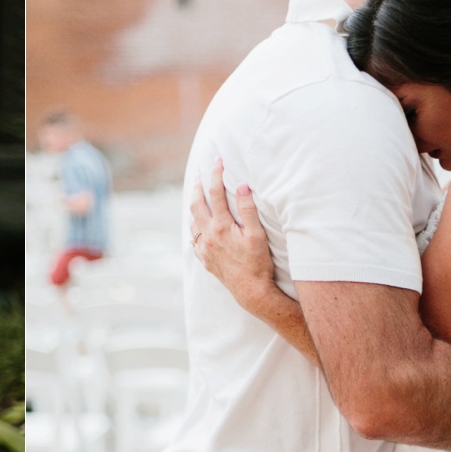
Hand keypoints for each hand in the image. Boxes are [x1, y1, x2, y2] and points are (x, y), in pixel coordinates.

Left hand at [190, 160, 278, 307]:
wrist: (250, 291)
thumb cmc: (257, 263)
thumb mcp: (257, 235)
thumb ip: (248, 210)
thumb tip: (242, 186)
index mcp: (220, 226)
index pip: (215, 193)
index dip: (216, 174)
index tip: (218, 160)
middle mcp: (207, 235)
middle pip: (196, 204)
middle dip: (197, 186)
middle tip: (199, 174)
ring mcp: (203, 248)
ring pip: (192, 221)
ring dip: (194, 205)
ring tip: (197, 195)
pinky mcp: (204, 259)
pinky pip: (193, 238)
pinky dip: (194, 226)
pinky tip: (198, 224)